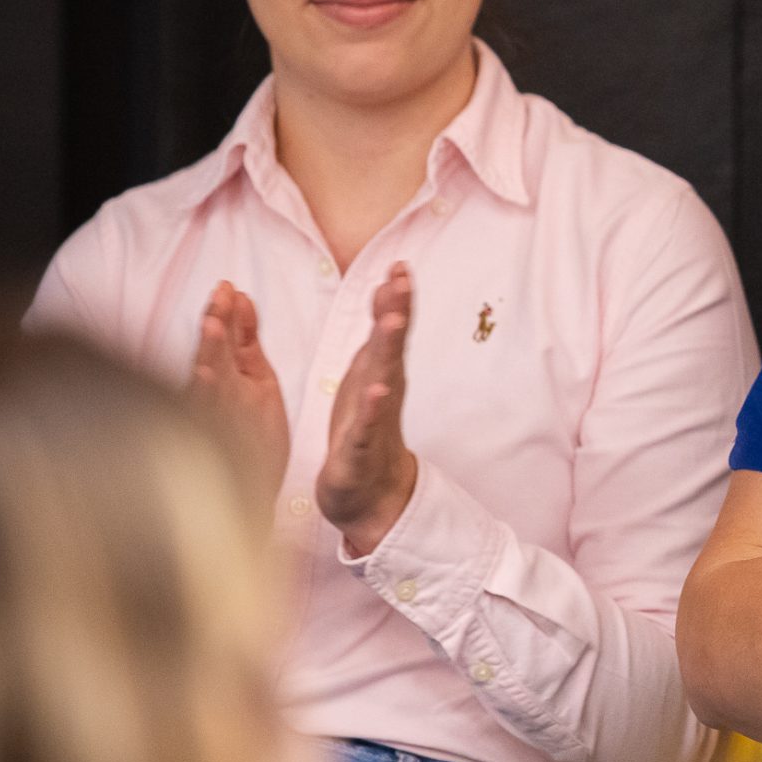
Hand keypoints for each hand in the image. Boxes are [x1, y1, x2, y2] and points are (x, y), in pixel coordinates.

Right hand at [188, 281, 289, 493]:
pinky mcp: (216, 442)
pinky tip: (206, 376)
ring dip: (209, 352)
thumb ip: (246, 339)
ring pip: (206, 381)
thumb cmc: (249, 431)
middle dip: (216, 325)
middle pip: (211, 353)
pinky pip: (207, 418)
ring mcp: (215, 419)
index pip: (225, 337)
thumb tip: (242, 297)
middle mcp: (216, 395)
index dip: (227, 312)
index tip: (231, 287)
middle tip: (220, 296)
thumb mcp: (255, 377)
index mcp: (230, 376)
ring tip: (213, 324)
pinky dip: (205, 395)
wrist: (251, 491)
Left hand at [316, 262, 418, 556]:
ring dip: (388, 352)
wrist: (370, 495)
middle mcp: (382, 392)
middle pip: (390, 346)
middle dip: (396, 312)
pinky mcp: (359, 450)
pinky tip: (378, 391)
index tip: (400, 266)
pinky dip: (373, 409)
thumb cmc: (364, 431)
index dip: (394, 298)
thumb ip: (380, 335)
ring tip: (391, 324)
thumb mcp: (368, 375)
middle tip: (402, 280)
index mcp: (378, 373)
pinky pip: (367, 428)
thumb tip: (389, 289)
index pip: (388, 329)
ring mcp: (373, 421)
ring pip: (383, 381)